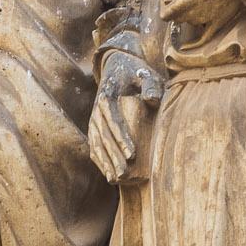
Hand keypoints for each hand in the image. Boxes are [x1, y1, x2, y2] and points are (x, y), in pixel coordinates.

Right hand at [88, 46, 163, 182]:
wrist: (116, 66)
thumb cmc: (135, 73)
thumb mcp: (145, 73)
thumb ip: (150, 85)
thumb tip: (152, 100)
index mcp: (107, 95)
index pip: (113, 119)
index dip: (121, 138)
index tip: (132, 154)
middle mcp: (96, 110)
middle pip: (104, 136)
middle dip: (114, 156)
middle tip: (125, 173)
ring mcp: (93, 120)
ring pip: (97, 144)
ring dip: (105, 162)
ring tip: (116, 178)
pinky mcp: (94, 127)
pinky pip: (94, 146)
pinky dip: (100, 161)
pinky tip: (108, 175)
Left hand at [160, 0, 245, 35]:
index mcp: (186, 0)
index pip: (167, 14)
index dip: (164, 11)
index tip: (165, 7)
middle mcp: (193, 13)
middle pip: (177, 19)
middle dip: (176, 13)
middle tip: (180, 4)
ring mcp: (204, 21)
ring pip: (189, 24)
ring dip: (188, 18)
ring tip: (193, 7)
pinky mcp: (215, 25)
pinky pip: (201, 39)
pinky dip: (192, 43)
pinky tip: (185, 46)